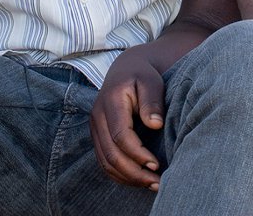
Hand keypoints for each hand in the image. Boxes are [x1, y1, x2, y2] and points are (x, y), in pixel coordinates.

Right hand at [89, 49, 166, 189]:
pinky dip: (121, 175)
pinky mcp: (97, 136)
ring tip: (152, 184)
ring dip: (128, 178)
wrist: (127, 69)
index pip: (120, 136)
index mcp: (110, 101)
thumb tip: (155, 124)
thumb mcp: (151, 81)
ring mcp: (95, 127)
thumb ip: (152, 101)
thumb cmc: (143, 76)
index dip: (138, 154)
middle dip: (134, 172)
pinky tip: (139, 179)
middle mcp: (97, 116)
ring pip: (105, 162)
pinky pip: (104, 162)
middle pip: (111, 154)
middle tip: (158, 183)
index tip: (157, 164)